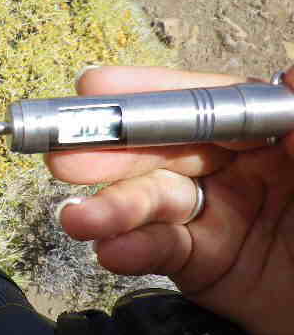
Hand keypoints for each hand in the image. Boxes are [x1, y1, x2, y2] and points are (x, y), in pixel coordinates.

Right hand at [47, 65, 293, 334]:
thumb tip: (291, 72)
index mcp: (268, 132)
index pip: (201, 103)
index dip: (148, 95)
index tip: (96, 88)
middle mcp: (233, 166)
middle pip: (161, 150)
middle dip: (111, 154)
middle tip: (64, 159)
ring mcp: (213, 214)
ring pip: (151, 202)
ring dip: (109, 209)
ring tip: (77, 220)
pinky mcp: (200, 262)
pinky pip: (160, 251)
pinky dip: (132, 251)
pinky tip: (111, 252)